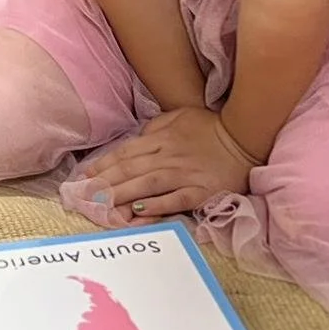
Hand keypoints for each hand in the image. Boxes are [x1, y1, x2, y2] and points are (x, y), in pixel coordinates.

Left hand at [78, 107, 258, 219]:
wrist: (245, 138)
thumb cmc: (210, 127)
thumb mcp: (179, 117)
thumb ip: (155, 128)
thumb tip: (137, 138)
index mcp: (161, 138)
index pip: (125, 153)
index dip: (103, 165)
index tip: (84, 176)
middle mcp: (168, 156)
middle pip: (130, 170)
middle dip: (104, 183)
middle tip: (83, 195)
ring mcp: (185, 175)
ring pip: (147, 185)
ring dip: (122, 195)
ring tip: (102, 206)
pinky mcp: (201, 191)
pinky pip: (174, 200)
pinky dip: (156, 206)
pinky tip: (138, 212)